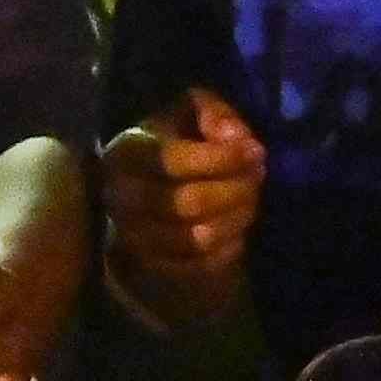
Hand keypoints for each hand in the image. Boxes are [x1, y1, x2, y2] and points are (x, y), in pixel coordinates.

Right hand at [98, 92, 264, 307]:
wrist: (148, 189)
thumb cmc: (176, 143)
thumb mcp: (192, 114)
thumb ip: (214, 114)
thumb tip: (237, 139)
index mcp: (126, 154)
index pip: (172, 160)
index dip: (221, 157)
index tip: (257, 152)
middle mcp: (122, 198)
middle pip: (189, 202)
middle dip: (236, 189)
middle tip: (259, 177)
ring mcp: (133, 237)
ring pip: (199, 237)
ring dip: (237, 217)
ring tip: (252, 199)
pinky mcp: (152, 266)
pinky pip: (201, 264)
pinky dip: (229, 246)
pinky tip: (237, 227)